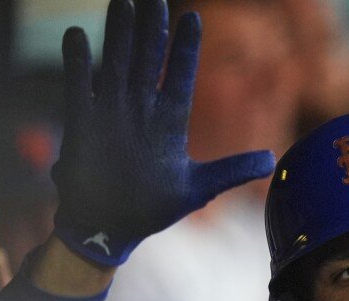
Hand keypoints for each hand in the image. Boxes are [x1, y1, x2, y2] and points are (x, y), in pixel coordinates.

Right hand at [51, 0, 276, 265]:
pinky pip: (78, 86)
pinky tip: (76, 35)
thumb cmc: (150, 209)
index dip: (186, 49)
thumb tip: (272, 160)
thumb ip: (231, 170)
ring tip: (123, 2)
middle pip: (147, 60)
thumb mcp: (197, 189)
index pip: (180, 76)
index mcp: (168, 122)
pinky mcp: (82, 125)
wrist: (107, 230)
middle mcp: (140, 110)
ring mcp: (110, 114)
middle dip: (151, 29)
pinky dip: (76, 62)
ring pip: (115, 64)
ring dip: (118, 34)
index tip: (193, 17)